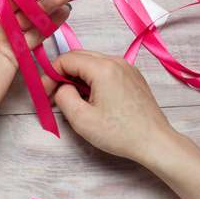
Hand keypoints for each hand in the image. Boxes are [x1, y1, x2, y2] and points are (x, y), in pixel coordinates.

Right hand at [43, 50, 178, 163]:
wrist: (155, 142)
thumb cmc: (120, 133)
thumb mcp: (82, 119)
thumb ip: (63, 97)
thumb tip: (62, 88)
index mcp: (103, 68)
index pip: (66, 59)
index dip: (50, 74)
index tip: (44, 93)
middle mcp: (116, 61)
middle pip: (79, 57)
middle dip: (62, 74)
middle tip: (53, 95)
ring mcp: (127, 67)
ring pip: (92, 62)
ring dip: (77, 76)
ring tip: (70, 98)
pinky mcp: (133, 76)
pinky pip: (106, 69)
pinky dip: (92, 78)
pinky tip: (90, 97)